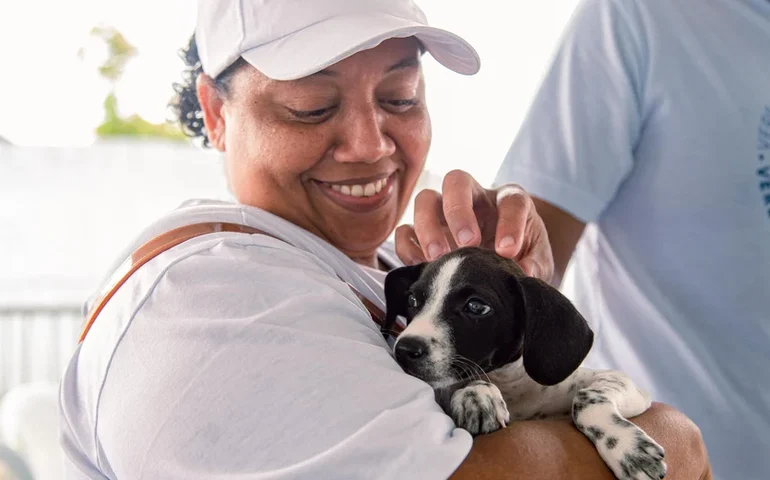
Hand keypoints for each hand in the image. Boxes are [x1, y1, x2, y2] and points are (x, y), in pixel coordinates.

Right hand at [395, 169, 553, 280]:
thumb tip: (524, 273)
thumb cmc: (522, 259)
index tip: (507, 251)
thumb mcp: (537, 263)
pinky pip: (405, 231)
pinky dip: (408, 247)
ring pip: (425, 200)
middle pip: (457, 182)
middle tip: (467, 244)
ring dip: (428, 227)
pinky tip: (421, 267)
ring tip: (437, 257)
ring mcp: (444, 214)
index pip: (510, 200)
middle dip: (459, 211)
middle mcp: (474, 199)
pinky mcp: (423, 234)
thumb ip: (535, 266)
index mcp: (508, 201)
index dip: (509, 223)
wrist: (502, 271)